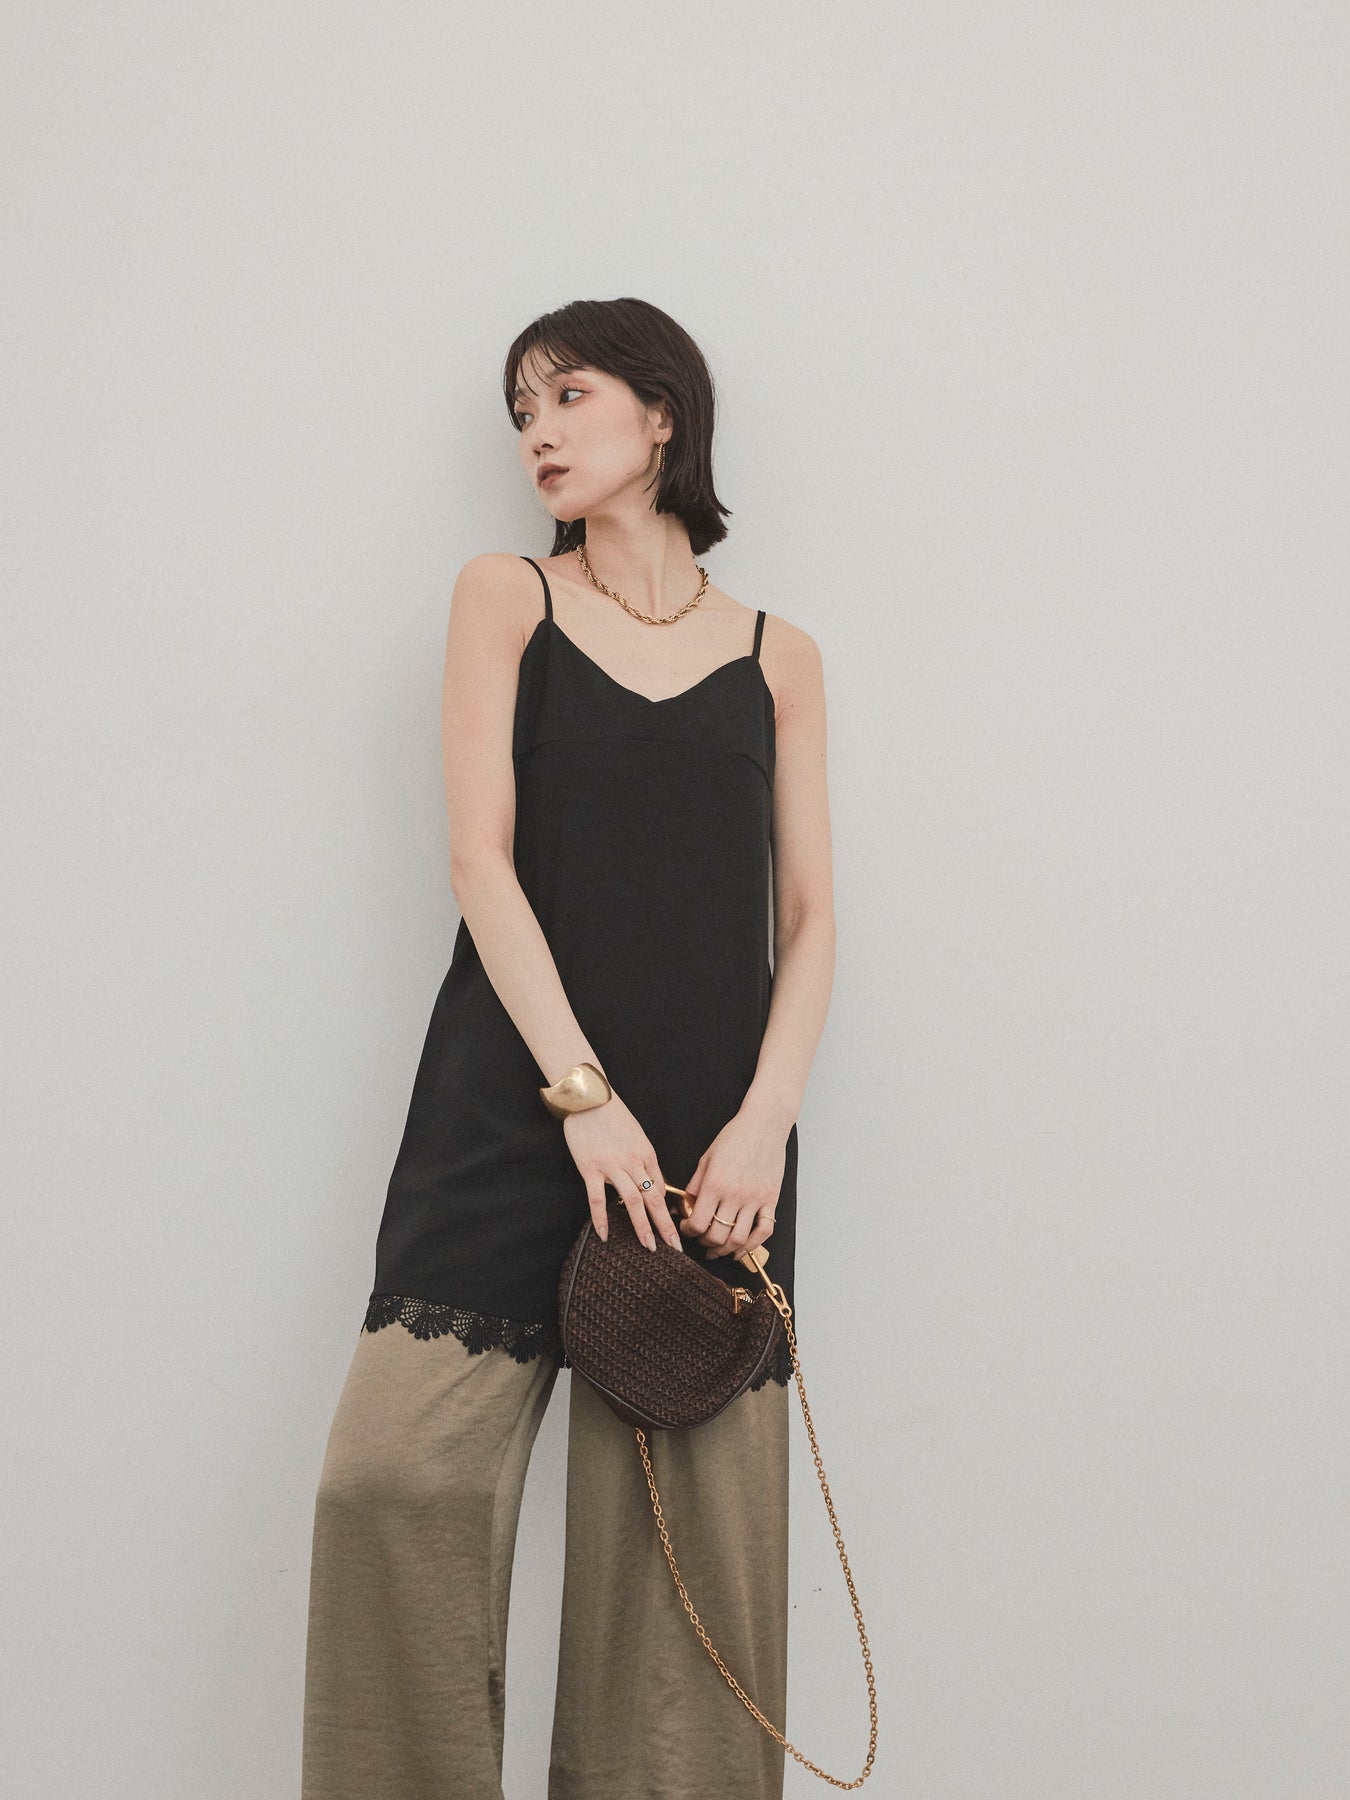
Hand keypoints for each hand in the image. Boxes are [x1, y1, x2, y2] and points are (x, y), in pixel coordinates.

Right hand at [562, 1091, 684, 1252]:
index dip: (668, 1211)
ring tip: (649, 1248)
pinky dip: (602, 1218)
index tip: (675, 1230)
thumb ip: (644, 1159)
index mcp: (647, 1154)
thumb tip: (653, 1184)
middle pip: (654, 1199)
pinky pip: (597, 1198)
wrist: (590, 1097)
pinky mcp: (590, 1168)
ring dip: (642, 1226)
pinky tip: (605, 1235)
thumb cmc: (613, 1115)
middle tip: (675, 1249)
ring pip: (632, 1201)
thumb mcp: (636, 1136)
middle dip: (666, 1226)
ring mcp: (612, 1166)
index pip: (662, 1188)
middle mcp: (633, 1162)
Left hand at [678, 1109, 784, 1261]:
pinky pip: (764, 1231)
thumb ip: (695, 1185)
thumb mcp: (706, 1158)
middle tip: (702, 1240)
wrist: (764, 1125)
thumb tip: (686, 1206)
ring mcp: (755, 1199)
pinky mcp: (771, 1200)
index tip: (687, 1229)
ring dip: (726, 1250)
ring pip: (739, 1239)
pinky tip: (743, 1248)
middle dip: (705, 1243)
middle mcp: (735, 1195)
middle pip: (717, 1236)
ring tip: (718, 1249)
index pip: (697, 1223)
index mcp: (714, 1184)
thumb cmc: (734, 1137)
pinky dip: (753, 1245)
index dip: (688, 1231)